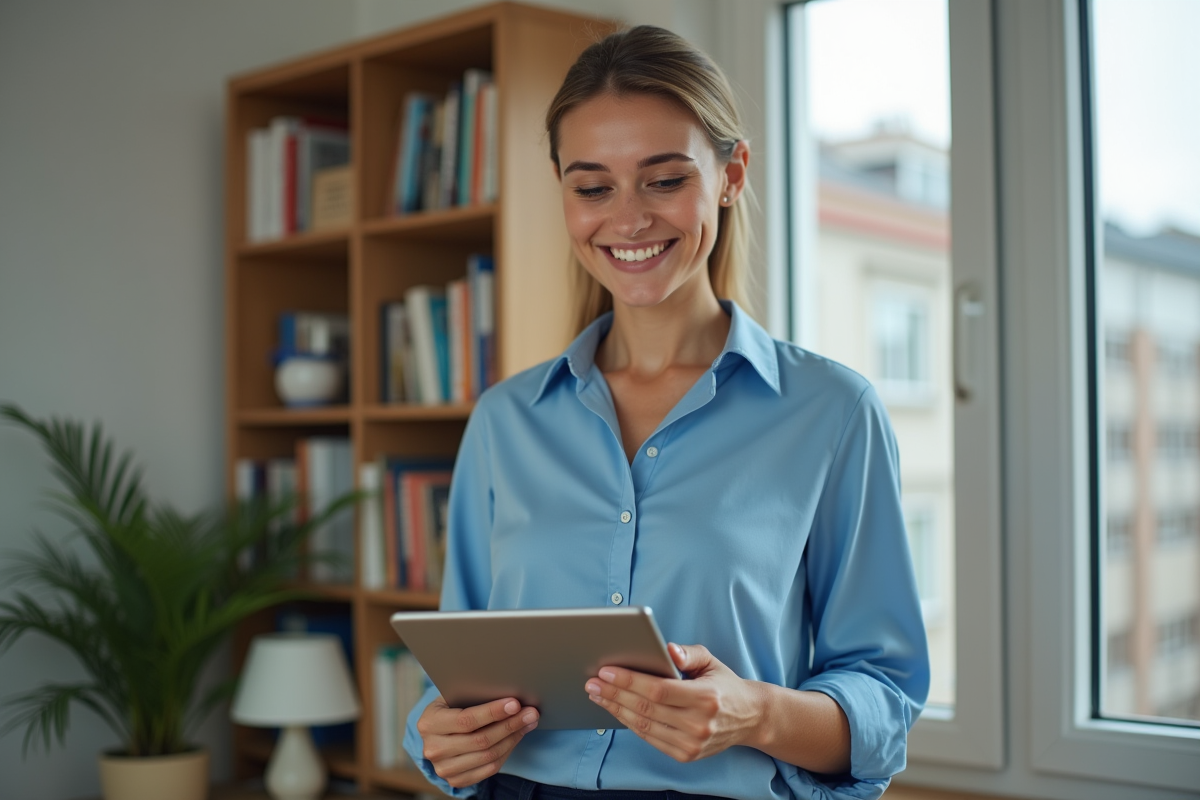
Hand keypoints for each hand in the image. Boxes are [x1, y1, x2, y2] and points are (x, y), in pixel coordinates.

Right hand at [415, 695, 538, 787]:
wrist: (436, 732)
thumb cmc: (450, 707)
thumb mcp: (453, 696)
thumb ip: (474, 696)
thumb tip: (510, 698)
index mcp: (429, 723)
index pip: (466, 720)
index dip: (493, 712)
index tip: (515, 704)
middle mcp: (433, 749)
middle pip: (480, 740)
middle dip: (510, 725)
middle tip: (530, 713)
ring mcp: (443, 768)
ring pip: (488, 756)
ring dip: (513, 738)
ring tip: (528, 723)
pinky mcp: (455, 780)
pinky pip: (489, 769)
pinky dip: (507, 752)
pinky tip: (516, 737)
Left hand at [584, 643, 764, 761]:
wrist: (749, 718)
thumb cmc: (724, 685)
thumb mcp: (711, 661)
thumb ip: (688, 653)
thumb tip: (667, 649)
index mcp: (706, 697)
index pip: (658, 690)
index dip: (629, 681)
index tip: (606, 671)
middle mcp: (699, 724)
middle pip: (646, 708)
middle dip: (614, 694)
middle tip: (592, 682)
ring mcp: (692, 743)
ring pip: (644, 726)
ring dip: (616, 710)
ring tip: (598, 695)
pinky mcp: (686, 755)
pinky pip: (650, 739)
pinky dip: (630, 724)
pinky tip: (617, 710)